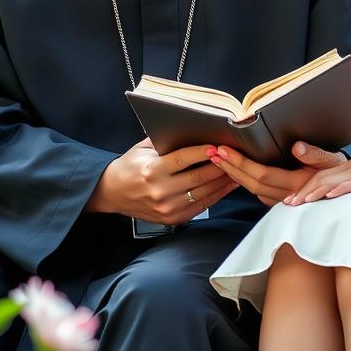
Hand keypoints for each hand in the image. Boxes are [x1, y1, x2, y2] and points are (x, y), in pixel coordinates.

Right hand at [87, 140, 238, 224]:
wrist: (112, 193)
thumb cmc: (130, 166)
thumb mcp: (143, 149)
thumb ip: (166, 141)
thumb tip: (193, 131)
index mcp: (152, 171)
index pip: (183, 160)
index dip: (202, 152)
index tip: (218, 146)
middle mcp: (160, 192)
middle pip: (198, 178)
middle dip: (220, 167)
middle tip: (236, 156)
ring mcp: (167, 209)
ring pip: (203, 194)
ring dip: (223, 182)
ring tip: (238, 170)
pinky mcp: (173, 219)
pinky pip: (201, 207)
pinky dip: (216, 195)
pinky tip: (227, 186)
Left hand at [208, 141, 345, 205]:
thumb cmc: (348, 174)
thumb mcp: (335, 161)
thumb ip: (315, 155)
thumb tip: (296, 147)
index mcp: (299, 183)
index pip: (262, 174)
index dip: (241, 163)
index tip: (223, 150)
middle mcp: (291, 196)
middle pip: (253, 184)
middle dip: (230, 168)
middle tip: (212, 152)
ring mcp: (288, 203)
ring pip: (254, 191)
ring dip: (234, 176)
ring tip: (219, 160)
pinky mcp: (287, 204)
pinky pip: (261, 195)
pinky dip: (246, 183)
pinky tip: (238, 173)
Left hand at [283, 158, 350, 204]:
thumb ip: (340, 190)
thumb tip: (318, 204)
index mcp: (346, 167)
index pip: (319, 176)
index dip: (302, 188)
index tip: (289, 202)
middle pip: (321, 177)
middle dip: (303, 191)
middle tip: (290, 205)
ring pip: (333, 180)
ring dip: (316, 191)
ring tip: (303, 201)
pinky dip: (339, 190)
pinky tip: (329, 196)